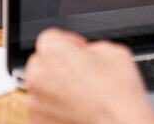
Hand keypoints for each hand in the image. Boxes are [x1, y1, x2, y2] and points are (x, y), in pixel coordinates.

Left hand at [26, 28, 153, 123]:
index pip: (50, 38)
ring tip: (81, 96)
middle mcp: (39, 77)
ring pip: (41, 88)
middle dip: (59, 66)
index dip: (68, 43)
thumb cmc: (117, 97)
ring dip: (56, 89)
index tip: (78, 52)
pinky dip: (55, 109)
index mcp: (54, 54)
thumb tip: (87, 54)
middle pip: (41, 62)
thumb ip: (91, 48)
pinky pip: (44, 109)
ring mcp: (36, 104)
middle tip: (81, 75)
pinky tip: (76, 109)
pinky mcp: (38, 122)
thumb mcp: (114, 52)